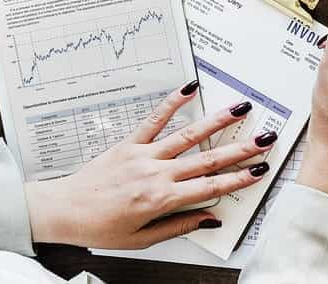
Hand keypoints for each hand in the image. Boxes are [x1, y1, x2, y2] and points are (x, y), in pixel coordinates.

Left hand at [24, 83, 273, 248]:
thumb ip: (178, 226)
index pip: (209, 187)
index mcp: (161, 200)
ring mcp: (144, 155)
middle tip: (265, 139)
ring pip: (188, 135)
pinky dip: (172, 102)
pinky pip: (154, 120)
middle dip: (240, 149)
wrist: (63, 211)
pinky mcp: (130, 142)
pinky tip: (190, 88)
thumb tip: (209, 218)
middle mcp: (156, 174)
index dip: (238, 178)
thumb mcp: (141, 239)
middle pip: (207, 160)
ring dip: (217, 121)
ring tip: (240, 109)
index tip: (259, 170)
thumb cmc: (100, 228)